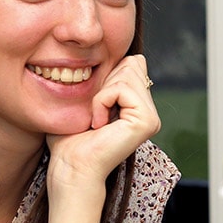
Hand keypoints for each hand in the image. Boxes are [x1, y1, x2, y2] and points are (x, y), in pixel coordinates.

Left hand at [46, 54, 160, 193]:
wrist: (70, 166)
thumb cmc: (71, 138)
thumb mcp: (89, 99)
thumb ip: (107, 78)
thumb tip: (129, 56)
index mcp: (139, 108)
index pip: (132, 63)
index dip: (107, 76)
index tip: (94, 107)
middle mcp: (150, 113)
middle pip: (132, 63)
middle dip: (105, 82)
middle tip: (95, 114)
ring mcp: (152, 117)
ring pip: (127, 72)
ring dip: (101, 94)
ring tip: (97, 120)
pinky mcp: (147, 121)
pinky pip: (121, 89)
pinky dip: (102, 101)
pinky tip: (99, 124)